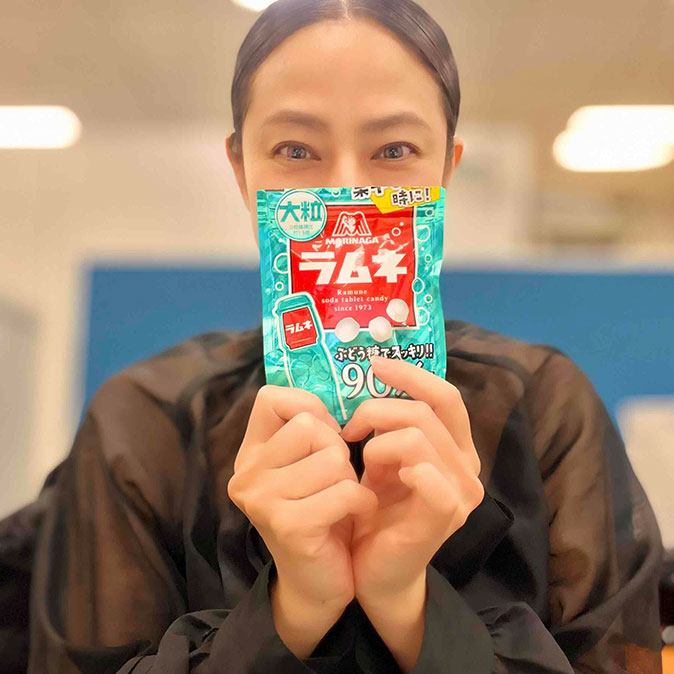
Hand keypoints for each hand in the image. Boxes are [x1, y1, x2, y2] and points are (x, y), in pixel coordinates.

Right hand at [227, 385, 377, 610]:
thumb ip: (309, 429)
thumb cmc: (320, 512)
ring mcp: (263, 501)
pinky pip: (345, 491)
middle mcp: (246, 474)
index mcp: (250, 453)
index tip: (323, 434)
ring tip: (342, 499)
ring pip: (332, 458)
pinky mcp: (289, 526)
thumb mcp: (308, 464)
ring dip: (350, 478)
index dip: (308, 406)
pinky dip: (362, 501)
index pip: (271, 397)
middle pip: (308, 425)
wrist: (318, 583)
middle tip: (334, 478)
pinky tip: (355, 514)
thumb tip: (332, 402)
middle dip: (336, 449)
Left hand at [340, 355, 483, 602]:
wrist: (375, 572)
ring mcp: (460, 493)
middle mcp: (467, 466)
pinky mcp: (444, 516)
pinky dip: (398, 465)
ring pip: (418, 437)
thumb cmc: (377, 511)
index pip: (445, 396)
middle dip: (379, 411)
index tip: (375, 365)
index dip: (411, 375)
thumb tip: (372, 379)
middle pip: (426, 411)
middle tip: (350, 429)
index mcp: (456, 448)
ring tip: (361, 465)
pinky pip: (427, 475)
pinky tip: (377, 478)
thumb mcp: (383, 460)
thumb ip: (389, 426)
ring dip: (377, 444)